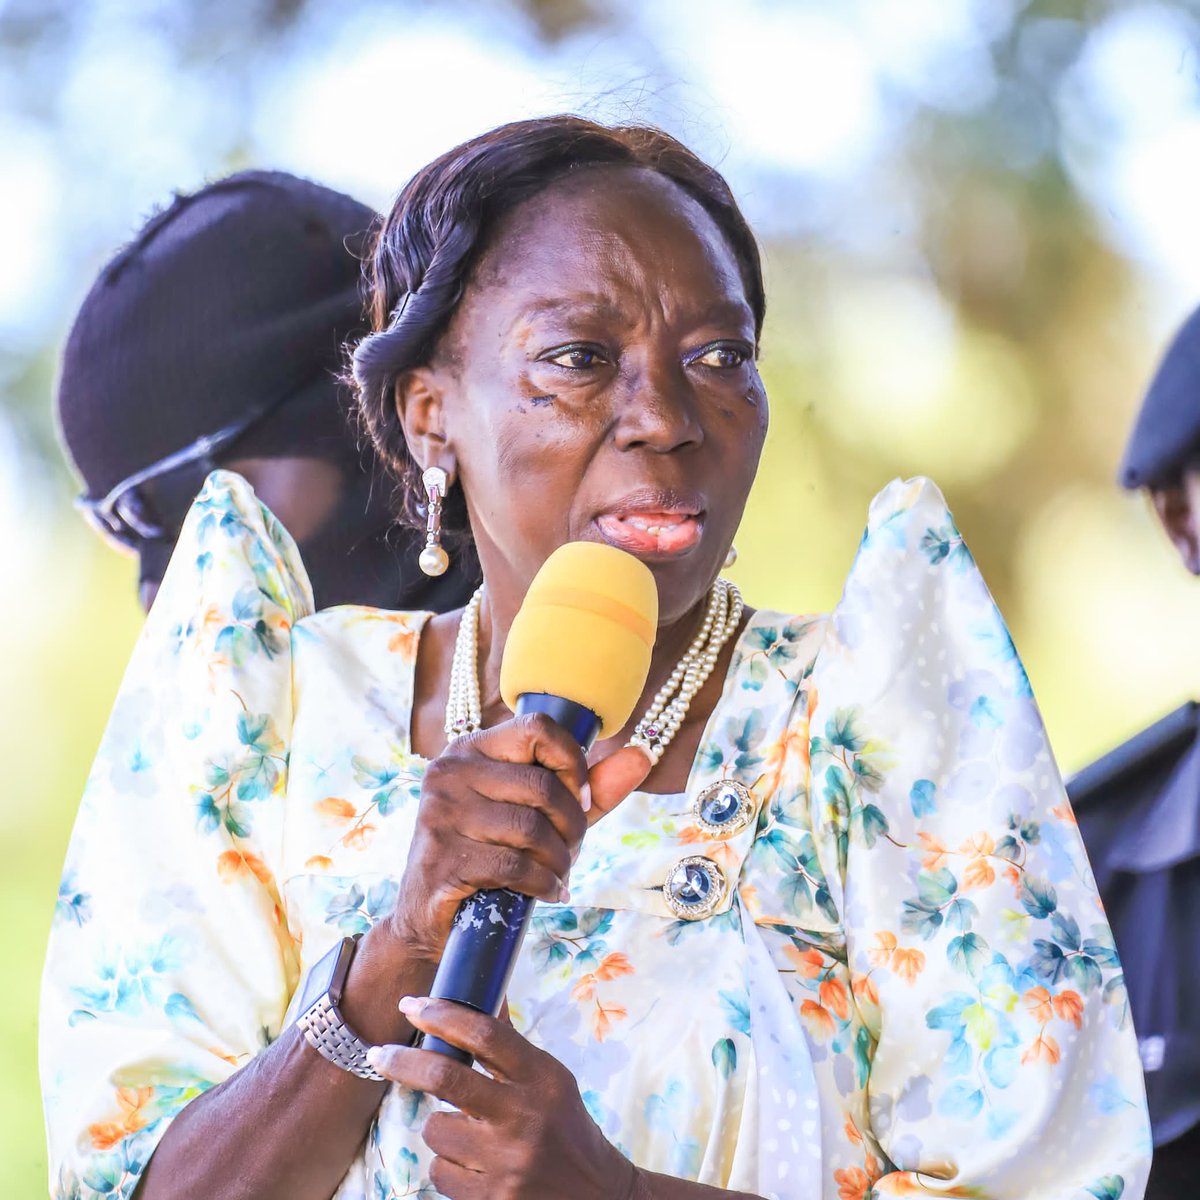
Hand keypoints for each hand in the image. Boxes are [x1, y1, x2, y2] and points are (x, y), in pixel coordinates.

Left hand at [366, 997, 637, 1199]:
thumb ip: (511, 1050)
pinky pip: (441, 1173)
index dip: (443, 1015)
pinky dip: (450, 1168)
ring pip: (437, 1131)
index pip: (486, 1034)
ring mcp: (507, 1162)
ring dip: (442, 1130)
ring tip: (471, 1138)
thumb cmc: (566, 1127)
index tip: (412, 1005)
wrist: (596, 1195)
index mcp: (542, 1077)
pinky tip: (477, 1169)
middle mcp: (525, 1116)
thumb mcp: (550, 1080)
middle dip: (404, 1062)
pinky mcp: (492, 1199)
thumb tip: (477, 1000)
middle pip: (447, 1078)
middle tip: (378, 1054)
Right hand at [389, 714, 589, 962]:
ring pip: (530, 830)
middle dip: (572, 826)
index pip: (536, 729)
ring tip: (558, 873)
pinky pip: (514, 866)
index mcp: (472, 749)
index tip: (581, 799)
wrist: (431, 916)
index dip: (572, 763)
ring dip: (559, 861)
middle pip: (541, 786)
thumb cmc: (493, 855)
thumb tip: (642, 755)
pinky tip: (547, 892)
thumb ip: (590, 788)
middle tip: (572, 850)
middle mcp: (450, 771)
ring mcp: (440, 813)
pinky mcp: (442, 857)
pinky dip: (544, 884)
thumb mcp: (544, 816)